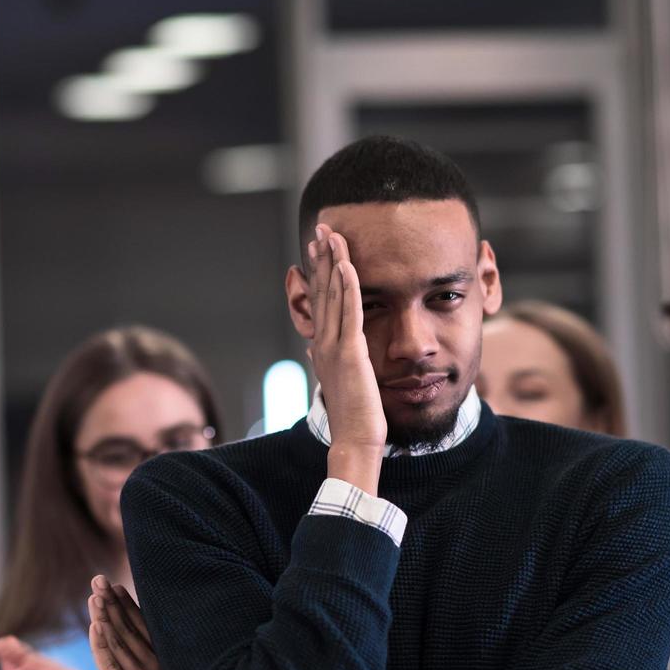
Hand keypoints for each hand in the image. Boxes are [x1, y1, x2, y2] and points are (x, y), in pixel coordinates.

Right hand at [307, 223, 385, 491]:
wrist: (355, 439)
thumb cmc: (353, 416)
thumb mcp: (338, 381)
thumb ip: (326, 361)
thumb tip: (314, 349)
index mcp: (323, 348)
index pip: (320, 302)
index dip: (319, 273)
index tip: (318, 249)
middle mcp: (324, 343)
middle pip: (322, 291)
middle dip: (322, 259)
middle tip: (321, 229)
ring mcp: (335, 347)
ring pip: (333, 295)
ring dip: (332, 263)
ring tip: (331, 235)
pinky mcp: (351, 353)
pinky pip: (349, 312)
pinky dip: (348, 286)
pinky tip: (347, 264)